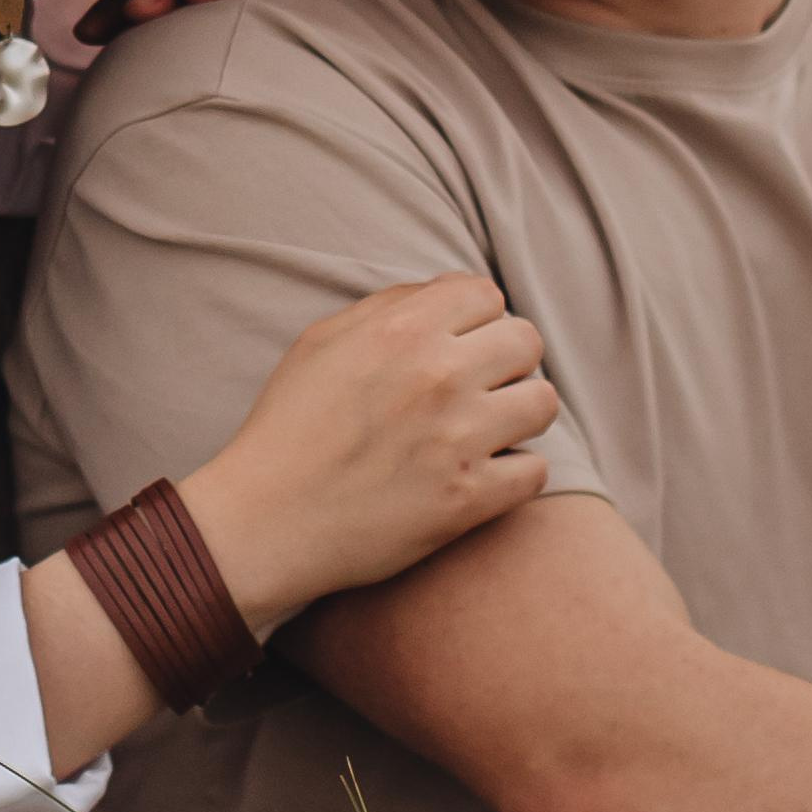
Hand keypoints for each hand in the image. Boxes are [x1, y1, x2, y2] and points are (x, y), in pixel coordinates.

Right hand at [179, 274, 557, 635]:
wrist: (268, 519)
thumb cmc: (290, 424)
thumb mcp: (323, 340)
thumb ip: (390, 306)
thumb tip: (446, 292)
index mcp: (403, 330)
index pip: (487, 294)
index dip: (477, 316)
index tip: (461, 342)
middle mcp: (439, 375)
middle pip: (526, 341)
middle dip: (508, 357)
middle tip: (481, 383)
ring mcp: (459, 439)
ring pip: (543, 402)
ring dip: (521, 411)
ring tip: (491, 426)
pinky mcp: (468, 500)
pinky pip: (536, 471)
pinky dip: (517, 471)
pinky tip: (486, 472)